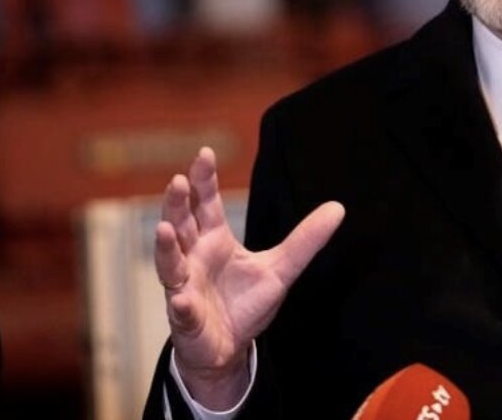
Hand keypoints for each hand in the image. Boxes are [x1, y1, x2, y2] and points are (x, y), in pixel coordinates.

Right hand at [154, 147, 344, 408]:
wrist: (230, 348)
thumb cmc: (246, 303)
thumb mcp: (281, 269)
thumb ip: (306, 240)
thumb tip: (339, 207)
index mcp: (215, 240)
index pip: (206, 204)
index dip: (204, 180)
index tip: (205, 154)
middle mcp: (193, 258)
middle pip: (181, 224)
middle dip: (177, 203)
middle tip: (177, 181)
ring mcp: (185, 287)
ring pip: (169, 262)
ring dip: (165, 246)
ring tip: (163, 228)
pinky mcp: (186, 318)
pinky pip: (181, 309)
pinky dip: (181, 304)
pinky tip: (182, 299)